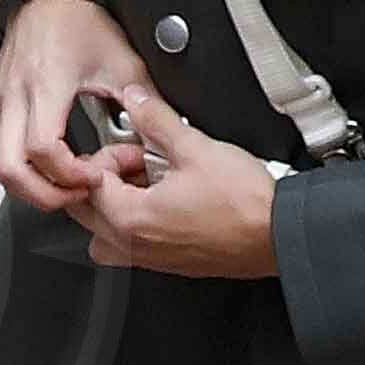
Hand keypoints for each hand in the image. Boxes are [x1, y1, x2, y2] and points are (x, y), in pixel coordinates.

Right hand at [0, 0, 142, 219]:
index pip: (43, 150)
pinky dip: (21, 170)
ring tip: (68, 180)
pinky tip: (48, 165)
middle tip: (77, 193)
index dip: (69, 175)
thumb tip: (166, 137)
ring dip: (34, 186)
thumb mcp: (123, 61)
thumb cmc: (80, 24)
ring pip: (0, 169)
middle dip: (46, 195)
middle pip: (11, 171)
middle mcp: (13, 96)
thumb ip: (145, 103)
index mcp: (46, 82)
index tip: (95, 176)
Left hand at [82, 103, 281, 276]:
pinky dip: (138, 223)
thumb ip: (156, 120)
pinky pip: (133, 246)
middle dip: (105, 180)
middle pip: (87, 212)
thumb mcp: (195, 147)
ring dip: (116, 206)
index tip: (136, 145)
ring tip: (147, 182)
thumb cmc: (245, 204)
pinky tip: (167, 199)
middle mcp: (134, 246)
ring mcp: (151, 259)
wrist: (277, 234)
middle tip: (136, 160)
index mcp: (131, 219)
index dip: (111, 154)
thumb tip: (137, 100)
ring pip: (106, 234)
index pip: (89, 182)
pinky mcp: (170, 264)